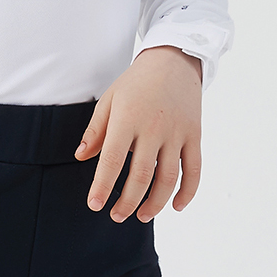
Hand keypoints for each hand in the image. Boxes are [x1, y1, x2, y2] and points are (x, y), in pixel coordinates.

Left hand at [75, 46, 201, 222]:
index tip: (94, 205)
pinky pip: (194, 170)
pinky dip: (187, 192)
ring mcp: (177, 132)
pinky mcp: (194, 135)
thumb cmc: (136, 82)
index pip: (113, 159)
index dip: (102, 185)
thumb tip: (81, 157)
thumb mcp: (110, 99)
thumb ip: (96, 130)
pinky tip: (175, 206)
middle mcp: (154, 127)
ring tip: (141, 216)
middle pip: (141, 176)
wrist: (173, 61)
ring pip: (168, 179)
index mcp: (128, 117)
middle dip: (127, 202)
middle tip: (116, 215)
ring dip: (154, 203)